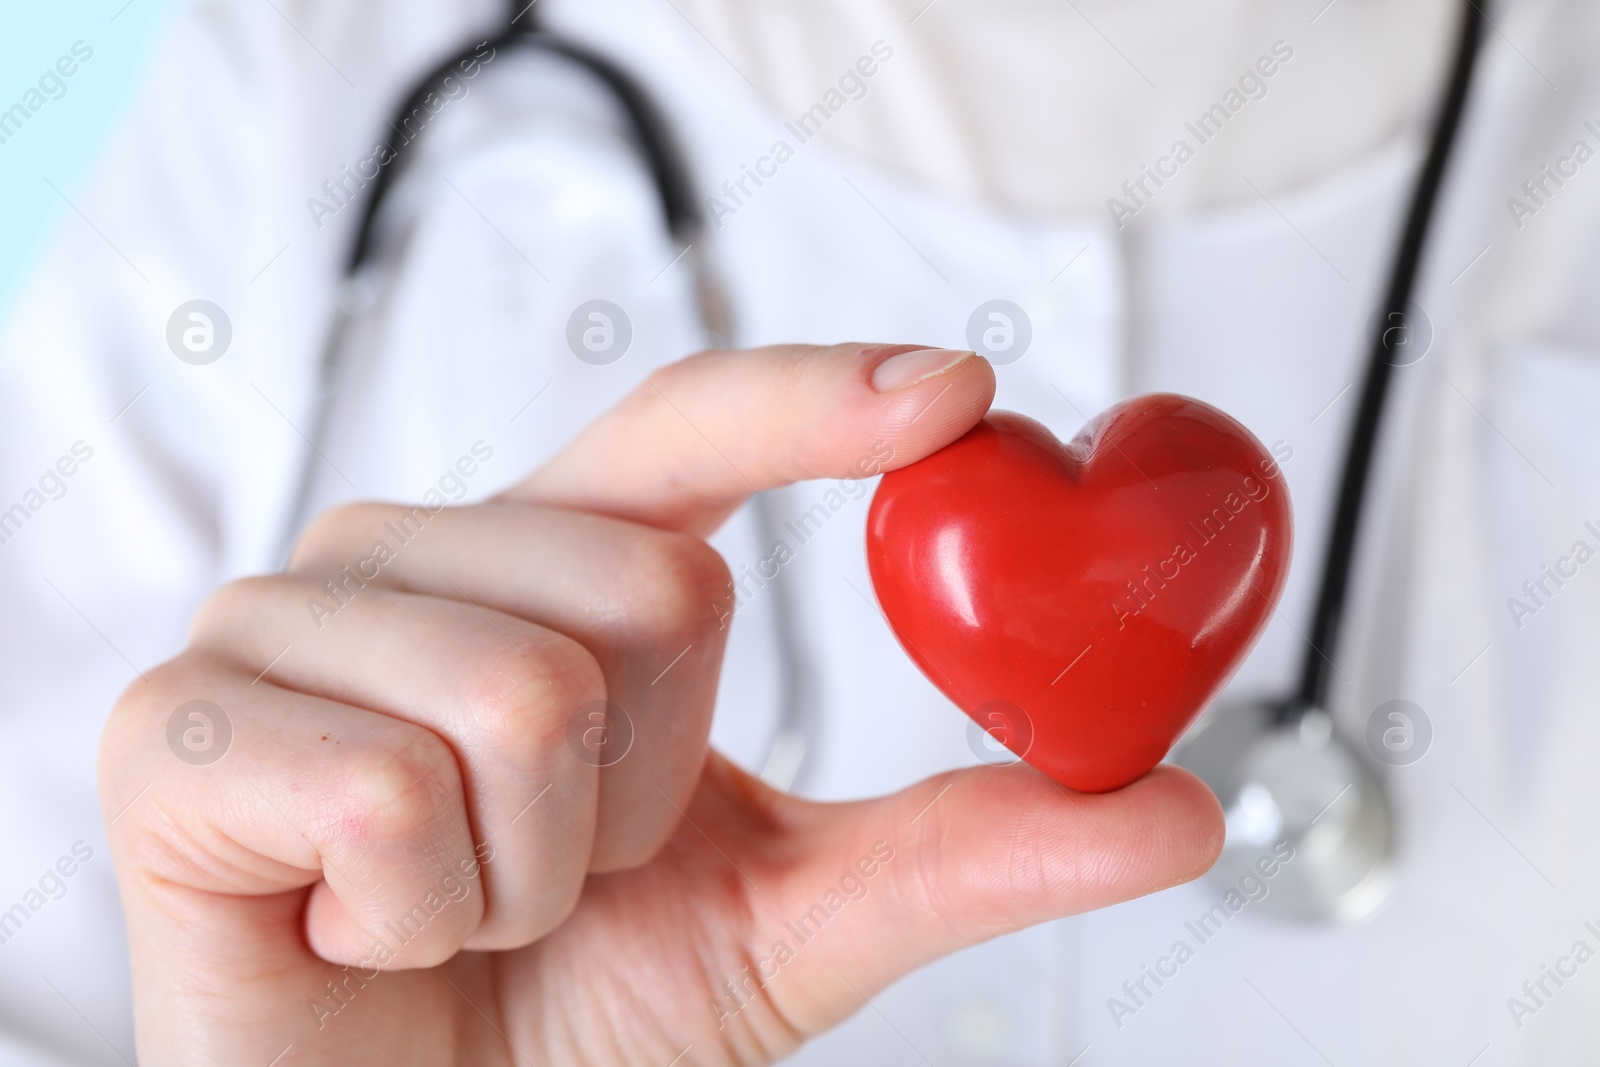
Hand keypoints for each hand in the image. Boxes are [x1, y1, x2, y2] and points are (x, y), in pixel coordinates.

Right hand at [100, 343, 1222, 1064]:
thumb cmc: (566, 1009)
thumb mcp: (787, 920)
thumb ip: (966, 848)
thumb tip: (1180, 806)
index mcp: (550, 565)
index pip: (685, 426)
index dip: (817, 400)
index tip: (961, 395)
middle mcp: (412, 555)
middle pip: (650, 589)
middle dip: (652, 791)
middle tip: (571, 868)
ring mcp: (283, 623)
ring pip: (524, 695)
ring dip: (541, 870)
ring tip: (465, 904)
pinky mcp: (177, 727)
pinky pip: (388, 790)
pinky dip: (422, 912)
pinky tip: (364, 926)